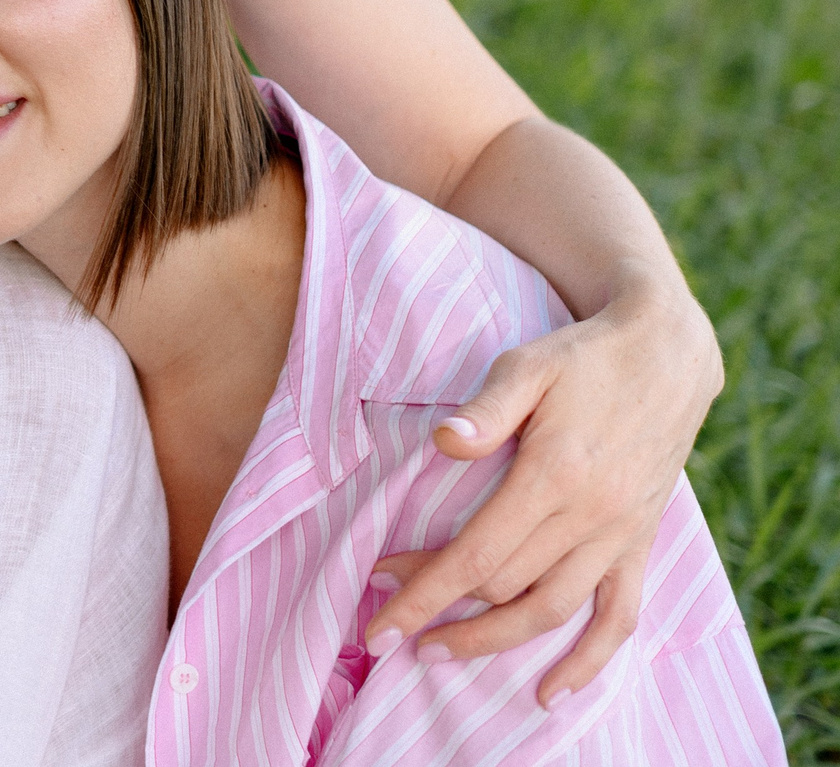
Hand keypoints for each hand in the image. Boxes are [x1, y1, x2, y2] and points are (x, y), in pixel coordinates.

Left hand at [363, 275, 718, 706]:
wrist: (666, 354)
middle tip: (386, 610)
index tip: (379, 624)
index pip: (476, 555)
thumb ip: (485, 409)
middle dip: (439, 607)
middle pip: (503, 586)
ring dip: (493, 641)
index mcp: (554, 475)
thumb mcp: (527, 365)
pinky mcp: (640, 543)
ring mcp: (619, 536)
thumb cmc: (581, 358)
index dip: (424, 593)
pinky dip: (588, 661)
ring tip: (438, 653)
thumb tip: (444, 443)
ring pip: (552, 612)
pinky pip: (620, 617)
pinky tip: (549, 691)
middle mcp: (590, 517)